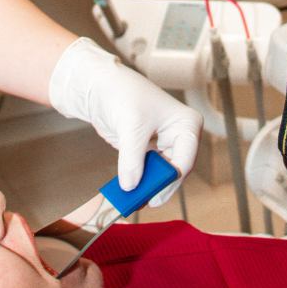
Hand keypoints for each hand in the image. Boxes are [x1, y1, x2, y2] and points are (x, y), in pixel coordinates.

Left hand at [47, 38, 201, 196]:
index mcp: (187, 124)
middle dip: (157, 186)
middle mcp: (179, 136)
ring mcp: (163, 144)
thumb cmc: (123, 94)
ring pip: (160, 174)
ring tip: (131, 199)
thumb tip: (131, 186)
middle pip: (174, 171)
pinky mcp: (148, 150)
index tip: (153, 196)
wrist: (100, 86)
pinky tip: (126, 190)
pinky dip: (137, 180)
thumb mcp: (131, 127)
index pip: (185, 161)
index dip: (169, 181)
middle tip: (141, 201)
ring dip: (146, 186)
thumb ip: (132, 159)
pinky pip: (146, 171)